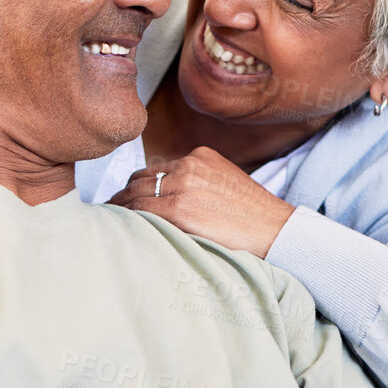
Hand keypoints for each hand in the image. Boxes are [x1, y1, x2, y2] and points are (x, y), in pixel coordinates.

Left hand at [108, 146, 294, 256]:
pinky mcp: (178, 209)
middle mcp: (188, 165)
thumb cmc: (254, 216)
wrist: (276, 231)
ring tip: (110, 223)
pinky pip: (141, 212)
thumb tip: (168, 198)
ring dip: (121, 209)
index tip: (126, 200)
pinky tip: (119, 229)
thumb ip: (198, 183)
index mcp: (199, 156)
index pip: (156, 169)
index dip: (137, 186)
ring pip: (136, 195)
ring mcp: (182, 185)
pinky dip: (127, 219)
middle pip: (141, 179)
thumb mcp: (226, 184)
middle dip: (125, 197)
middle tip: (111, 213)